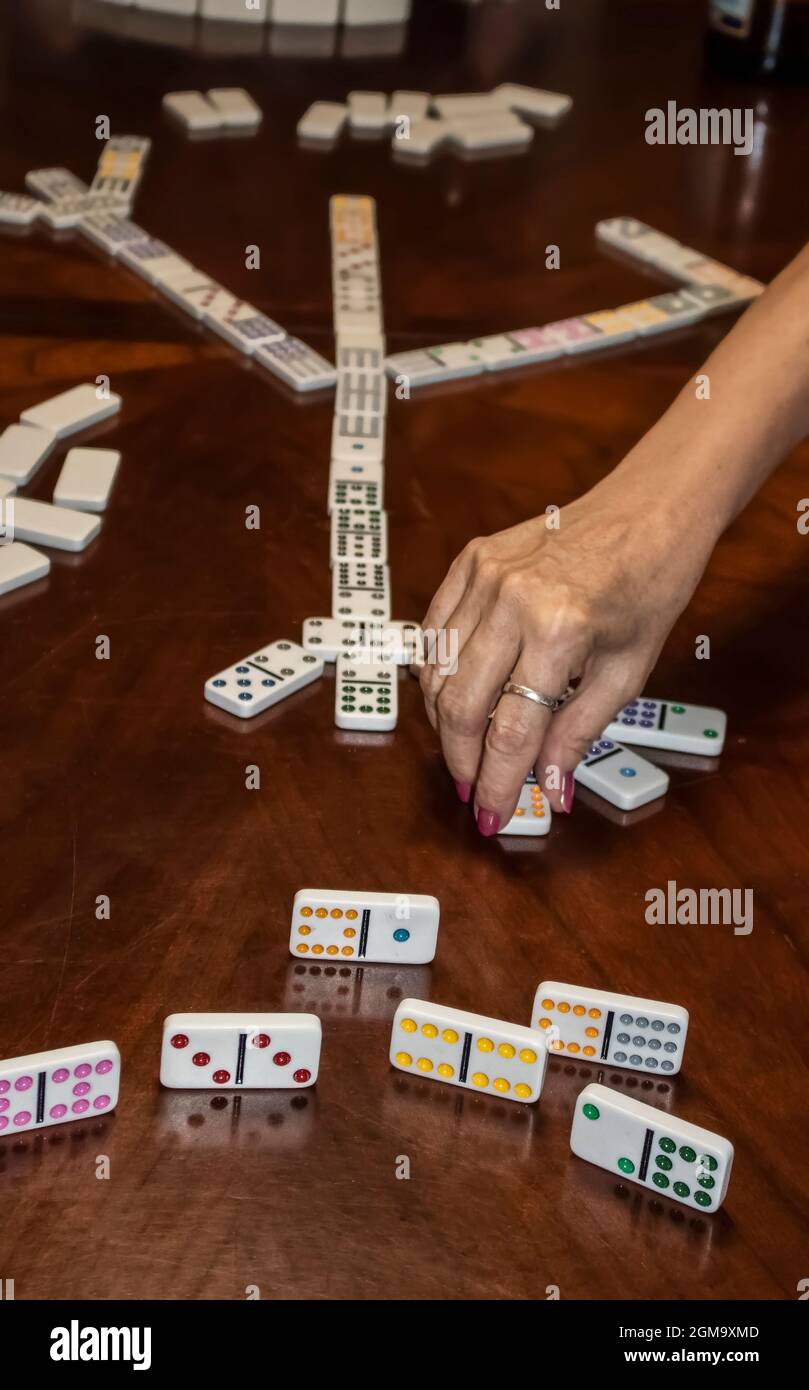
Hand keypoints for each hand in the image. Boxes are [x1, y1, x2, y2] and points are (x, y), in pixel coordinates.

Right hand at [419, 478, 715, 832]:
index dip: (497, 782)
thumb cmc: (649, 587)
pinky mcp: (471, 560)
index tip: (492, 815)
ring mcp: (484, 575)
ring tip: (464, 750)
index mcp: (559, 630)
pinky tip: (453, 698)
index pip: (511, 730)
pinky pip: (433, 630)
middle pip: (461, 706)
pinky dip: (435, 672)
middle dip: (462, 759)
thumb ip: (577, 733)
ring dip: (445, 722)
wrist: (649, 510)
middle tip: (472, 789)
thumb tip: (547, 790)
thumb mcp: (626, 672)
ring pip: (437, 671)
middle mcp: (511, 600)